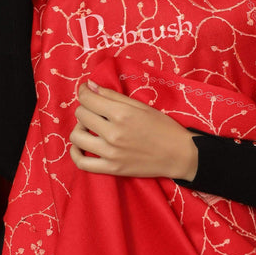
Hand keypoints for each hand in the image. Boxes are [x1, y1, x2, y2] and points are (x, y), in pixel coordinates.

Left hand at [69, 81, 198, 180]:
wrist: (179, 155)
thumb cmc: (163, 127)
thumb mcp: (141, 106)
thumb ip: (113, 95)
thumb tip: (89, 85)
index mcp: (122, 114)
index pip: (87, 99)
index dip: (84, 91)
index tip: (87, 90)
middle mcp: (113, 133)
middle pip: (81, 115)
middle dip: (85, 108)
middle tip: (95, 109)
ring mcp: (111, 153)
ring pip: (77, 136)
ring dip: (80, 128)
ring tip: (91, 127)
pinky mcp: (111, 169)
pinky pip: (82, 163)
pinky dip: (76, 153)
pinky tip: (81, 146)